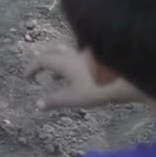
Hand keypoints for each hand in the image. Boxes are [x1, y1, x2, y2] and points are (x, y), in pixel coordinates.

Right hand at [26, 47, 141, 109]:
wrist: (128, 78)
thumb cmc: (99, 88)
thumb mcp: (74, 98)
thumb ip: (55, 100)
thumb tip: (38, 104)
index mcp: (63, 61)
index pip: (42, 60)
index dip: (32, 67)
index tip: (27, 76)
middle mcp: (73, 53)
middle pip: (53, 51)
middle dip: (44, 60)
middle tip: (40, 70)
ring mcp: (87, 54)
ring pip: (67, 53)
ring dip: (59, 62)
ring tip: (57, 74)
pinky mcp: (99, 57)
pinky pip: (78, 57)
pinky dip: (72, 63)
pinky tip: (78, 74)